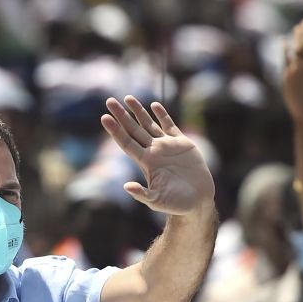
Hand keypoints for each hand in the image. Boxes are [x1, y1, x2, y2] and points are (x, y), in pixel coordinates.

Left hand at [101, 95, 214, 215]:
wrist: (198, 200)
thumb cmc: (176, 204)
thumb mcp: (157, 201)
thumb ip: (142, 194)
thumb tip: (126, 186)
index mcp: (146, 163)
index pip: (127, 143)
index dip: (116, 131)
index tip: (104, 118)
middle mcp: (154, 152)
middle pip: (134, 129)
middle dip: (122, 115)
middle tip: (109, 101)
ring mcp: (167, 146)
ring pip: (149, 124)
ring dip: (138, 111)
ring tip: (128, 98)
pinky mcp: (182, 144)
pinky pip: (169, 126)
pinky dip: (162, 115)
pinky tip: (154, 105)